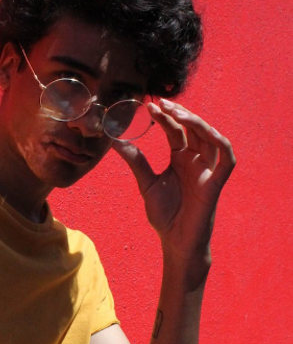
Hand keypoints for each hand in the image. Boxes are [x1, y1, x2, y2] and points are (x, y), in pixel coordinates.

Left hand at [111, 99, 235, 281]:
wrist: (175, 240)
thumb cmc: (164, 214)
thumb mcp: (146, 183)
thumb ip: (136, 162)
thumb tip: (115, 142)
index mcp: (181, 158)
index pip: (176, 131)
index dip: (165, 117)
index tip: (149, 105)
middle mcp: (196, 160)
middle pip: (194, 129)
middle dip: (180, 114)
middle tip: (161, 103)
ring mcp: (208, 170)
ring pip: (210, 138)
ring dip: (197, 123)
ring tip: (177, 113)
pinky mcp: (216, 182)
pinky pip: (227, 159)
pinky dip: (221, 144)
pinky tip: (209, 132)